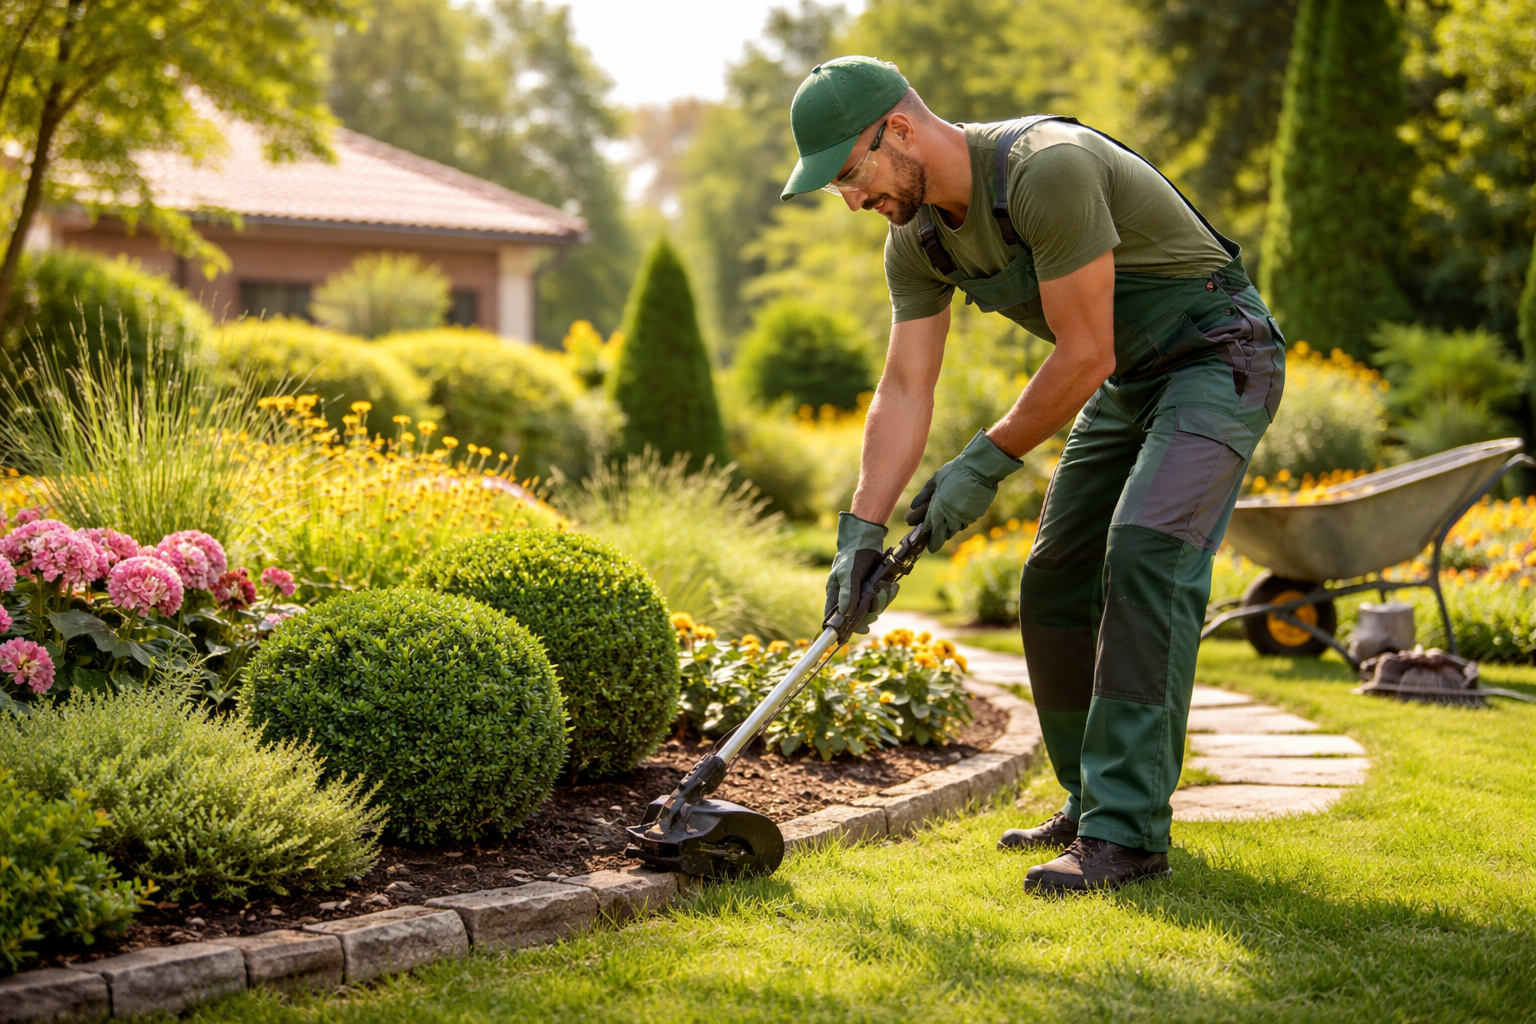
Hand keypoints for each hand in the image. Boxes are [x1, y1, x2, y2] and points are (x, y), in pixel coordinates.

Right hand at [824, 512, 895, 634]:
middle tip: (874, 615)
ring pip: (873, 609)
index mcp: (836, 596)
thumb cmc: (851, 557)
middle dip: (868, 615)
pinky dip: (889, 594)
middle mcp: (849, 598)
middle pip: (858, 617)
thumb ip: (848, 593)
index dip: (843, 628)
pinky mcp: (875, 589)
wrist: (866, 541)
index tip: (854, 632)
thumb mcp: (847, 574)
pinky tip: (891, 586)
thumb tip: (847, 614)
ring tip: (884, 589)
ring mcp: (863, 594)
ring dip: (881, 602)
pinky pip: (883, 600)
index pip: (835, 618)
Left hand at [910, 429, 1023, 552]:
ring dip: (949, 529)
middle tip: (934, 544)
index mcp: (939, 507)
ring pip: (955, 529)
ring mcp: (965, 516)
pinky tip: (958, 515)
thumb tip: (913, 506)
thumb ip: (923, 495)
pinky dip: (961, 521)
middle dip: (938, 540)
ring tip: (945, 527)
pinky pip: (966, 522)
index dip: (930, 540)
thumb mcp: (935, 480)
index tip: (929, 548)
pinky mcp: (976, 514)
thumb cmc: (954, 471)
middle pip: (944, 534)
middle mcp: (952, 515)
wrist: (979, 469)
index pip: (932, 529)